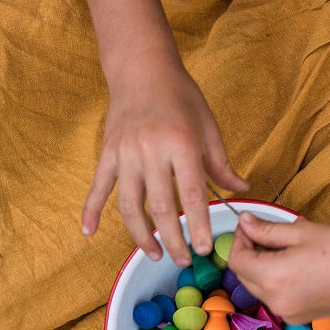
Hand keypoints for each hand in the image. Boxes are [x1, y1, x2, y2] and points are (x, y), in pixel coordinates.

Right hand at [81, 60, 246, 264]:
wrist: (141, 69)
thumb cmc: (180, 96)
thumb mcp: (208, 126)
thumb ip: (221, 163)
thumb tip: (240, 190)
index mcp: (181, 143)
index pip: (190, 194)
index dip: (197, 225)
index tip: (205, 247)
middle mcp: (151, 151)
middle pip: (159, 207)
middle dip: (173, 239)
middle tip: (185, 260)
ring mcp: (125, 154)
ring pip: (129, 205)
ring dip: (141, 235)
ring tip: (154, 254)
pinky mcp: (108, 154)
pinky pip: (98, 187)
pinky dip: (90, 210)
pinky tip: (89, 232)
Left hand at [228, 213, 329, 322]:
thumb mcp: (301, 232)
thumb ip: (266, 230)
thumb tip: (244, 223)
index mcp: (273, 278)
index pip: (236, 259)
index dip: (239, 239)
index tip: (249, 224)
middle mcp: (276, 301)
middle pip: (245, 275)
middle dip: (250, 252)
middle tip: (265, 230)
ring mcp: (289, 313)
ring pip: (259, 286)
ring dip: (263, 265)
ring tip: (287, 245)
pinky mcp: (302, 317)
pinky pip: (277, 296)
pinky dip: (278, 279)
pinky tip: (298, 263)